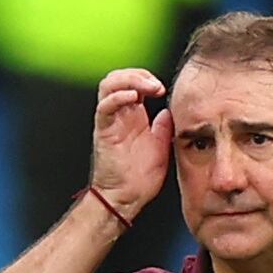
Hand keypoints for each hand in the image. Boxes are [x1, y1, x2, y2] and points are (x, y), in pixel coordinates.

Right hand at [90, 68, 172, 220]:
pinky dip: (118, 96)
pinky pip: (104, 106)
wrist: (127, 198)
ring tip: (148, 87)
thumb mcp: (161, 146)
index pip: (135, 83)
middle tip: (157, 84)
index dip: (148, 78)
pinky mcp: (103, 131)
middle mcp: (120, 115)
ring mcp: (110, 121)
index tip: (165, 87)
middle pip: (119, 78)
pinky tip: (133, 97)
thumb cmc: (141, 178)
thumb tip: (169, 110)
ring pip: (108, 85)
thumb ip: (164, 126)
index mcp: (134, 116)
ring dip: (129, 80)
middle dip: (138, 74)